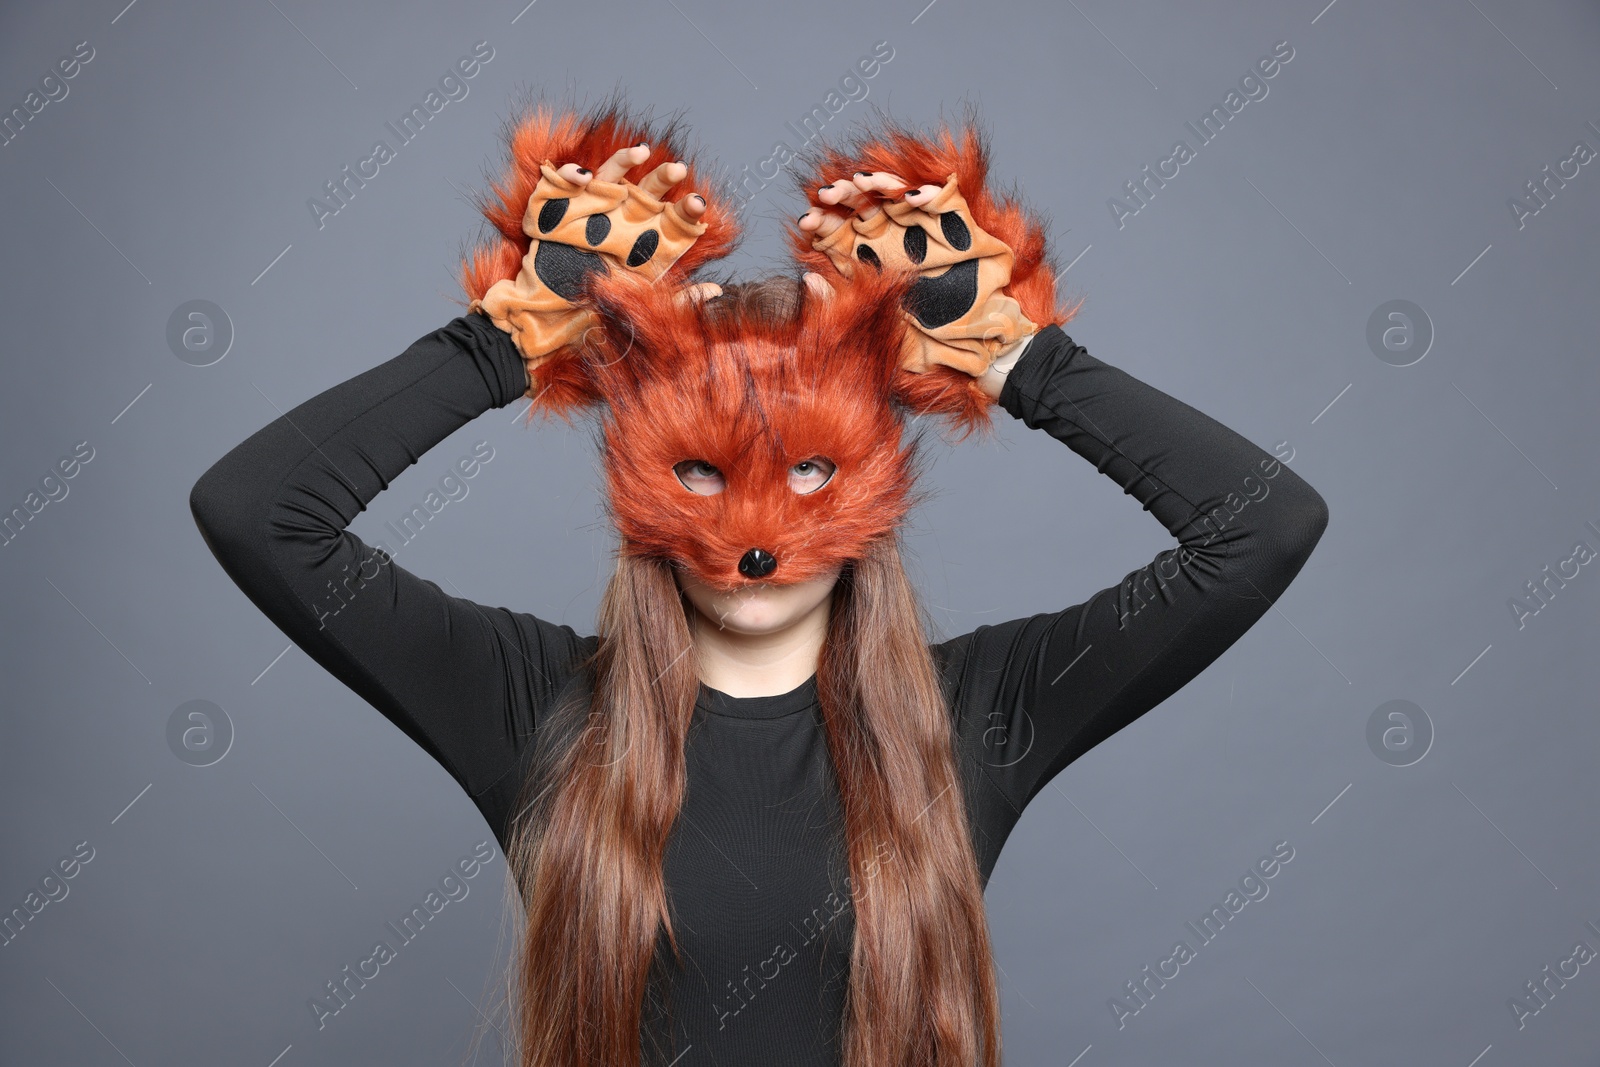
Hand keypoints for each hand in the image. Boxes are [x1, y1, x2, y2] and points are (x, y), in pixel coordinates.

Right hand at [470, 143, 711, 380]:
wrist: (543, 329)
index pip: (670, 222)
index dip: (686, 211)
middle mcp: (618, 228)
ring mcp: (589, 219)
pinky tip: (583, 176)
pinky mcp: (558, 216)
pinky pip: (564, 187)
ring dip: (623, 163)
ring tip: (642, 150)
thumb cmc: (591, 322)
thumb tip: (717, 290)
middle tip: (679, 168)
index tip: (699, 206)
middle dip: (662, 180)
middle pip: (645, 195)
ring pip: (610, 181)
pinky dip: (572, 176)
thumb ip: (678, 301)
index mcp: (641, 249)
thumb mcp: (640, 310)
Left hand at [798, 170, 1037, 377]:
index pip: (838, 232)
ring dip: (878, 183)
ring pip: (896, 193)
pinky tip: (912, 197)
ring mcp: (923, 231)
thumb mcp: (877, 324)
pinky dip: (929, 194)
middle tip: (827, 195)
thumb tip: (808, 279)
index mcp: (869, 261)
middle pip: (861, 206)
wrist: (978, 348)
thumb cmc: (927, 343)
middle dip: (842, 196)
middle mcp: (892, 240)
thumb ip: (842, 303)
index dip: (821, 222)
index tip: (807, 222)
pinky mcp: (956, 227)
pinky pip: (943, 200)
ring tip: (861, 182)